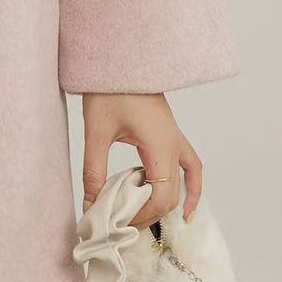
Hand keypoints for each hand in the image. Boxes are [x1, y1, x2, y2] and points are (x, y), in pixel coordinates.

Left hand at [80, 92, 202, 227]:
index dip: (140, 216)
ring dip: (168, 202)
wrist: (120, 58)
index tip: (116, 222)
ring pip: (184, 181)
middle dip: (149, 213)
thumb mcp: (96, 132)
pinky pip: (190, 165)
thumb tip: (90, 204)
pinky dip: (191, 186)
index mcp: (160, 146)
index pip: (160, 196)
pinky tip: (184, 203)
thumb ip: (94, 170)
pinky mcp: (170, 132)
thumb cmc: (108, 89)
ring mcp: (175, 137)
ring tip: (148, 220)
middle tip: (122, 224)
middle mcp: (174, 144)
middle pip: (171, 193)